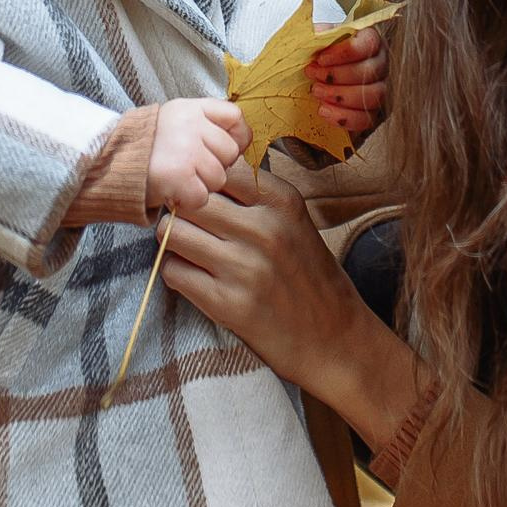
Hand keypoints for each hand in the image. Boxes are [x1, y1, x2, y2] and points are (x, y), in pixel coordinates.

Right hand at [146, 96, 250, 216]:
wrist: (109, 159)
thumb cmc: (150, 143)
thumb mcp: (177, 118)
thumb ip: (207, 122)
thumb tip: (243, 141)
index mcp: (192, 108)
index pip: (235, 116)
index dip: (237, 136)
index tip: (223, 148)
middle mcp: (191, 125)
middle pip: (230, 152)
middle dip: (215, 165)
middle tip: (191, 167)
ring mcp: (186, 150)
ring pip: (219, 178)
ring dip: (201, 185)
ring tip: (180, 178)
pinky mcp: (178, 176)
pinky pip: (202, 197)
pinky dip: (189, 200)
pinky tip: (174, 191)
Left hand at [162, 170, 421, 450]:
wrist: (334, 339)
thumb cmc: (308, 275)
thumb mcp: (294, 222)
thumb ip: (255, 194)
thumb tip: (203, 167)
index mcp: (282, 201)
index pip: (217, 168)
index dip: (200, 179)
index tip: (199, 193)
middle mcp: (264, 229)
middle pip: (187, 198)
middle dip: (178, 209)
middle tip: (184, 224)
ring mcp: (245, 268)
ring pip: (172, 232)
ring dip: (172, 241)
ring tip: (187, 250)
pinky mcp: (228, 304)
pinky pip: (174, 272)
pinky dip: (177, 273)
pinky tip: (194, 278)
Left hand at [307, 23, 386, 142]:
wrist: (319, 81)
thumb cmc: (321, 58)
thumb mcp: (319, 42)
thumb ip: (320, 36)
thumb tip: (318, 34)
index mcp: (370, 41)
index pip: (369, 43)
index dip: (345, 52)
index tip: (320, 59)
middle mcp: (381, 64)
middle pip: (370, 71)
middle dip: (337, 76)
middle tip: (313, 76)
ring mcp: (381, 90)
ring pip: (373, 96)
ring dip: (340, 96)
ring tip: (316, 92)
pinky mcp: (375, 114)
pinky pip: (366, 120)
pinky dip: (343, 117)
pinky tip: (324, 110)